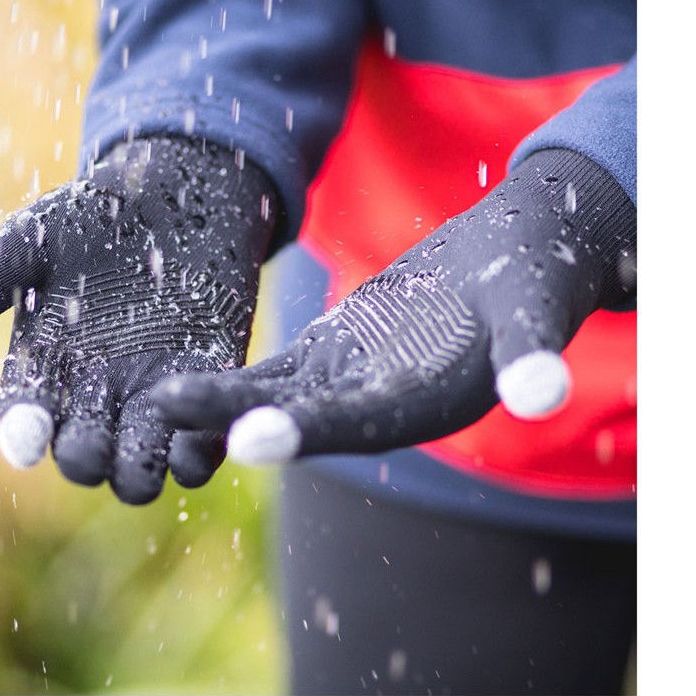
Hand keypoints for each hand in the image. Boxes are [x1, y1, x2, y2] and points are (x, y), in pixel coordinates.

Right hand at [0, 136, 275, 502]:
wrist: (173, 196)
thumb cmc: (92, 215)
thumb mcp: (30, 241)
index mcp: (44, 369)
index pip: (26, 420)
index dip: (25, 432)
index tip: (27, 436)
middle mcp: (95, 396)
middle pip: (85, 459)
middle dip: (87, 458)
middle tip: (96, 440)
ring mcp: (152, 398)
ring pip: (142, 469)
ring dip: (145, 466)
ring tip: (152, 437)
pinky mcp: (206, 388)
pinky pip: (202, 443)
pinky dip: (201, 447)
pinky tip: (204, 424)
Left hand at [151, 148, 635, 463]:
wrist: (517, 261)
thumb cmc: (534, 278)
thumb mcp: (538, 308)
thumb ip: (535, 353)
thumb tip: (546, 394)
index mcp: (428, 402)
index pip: (360, 421)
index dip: (306, 428)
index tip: (248, 434)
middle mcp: (380, 406)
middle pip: (300, 417)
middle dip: (234, 417)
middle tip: (165, 413)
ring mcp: (350, 385)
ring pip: (276, 398)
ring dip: (217, 401)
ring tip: (150, 397)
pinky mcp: (331, 360)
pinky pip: (274, 374)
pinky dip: (231, 378)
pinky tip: (177, 377)